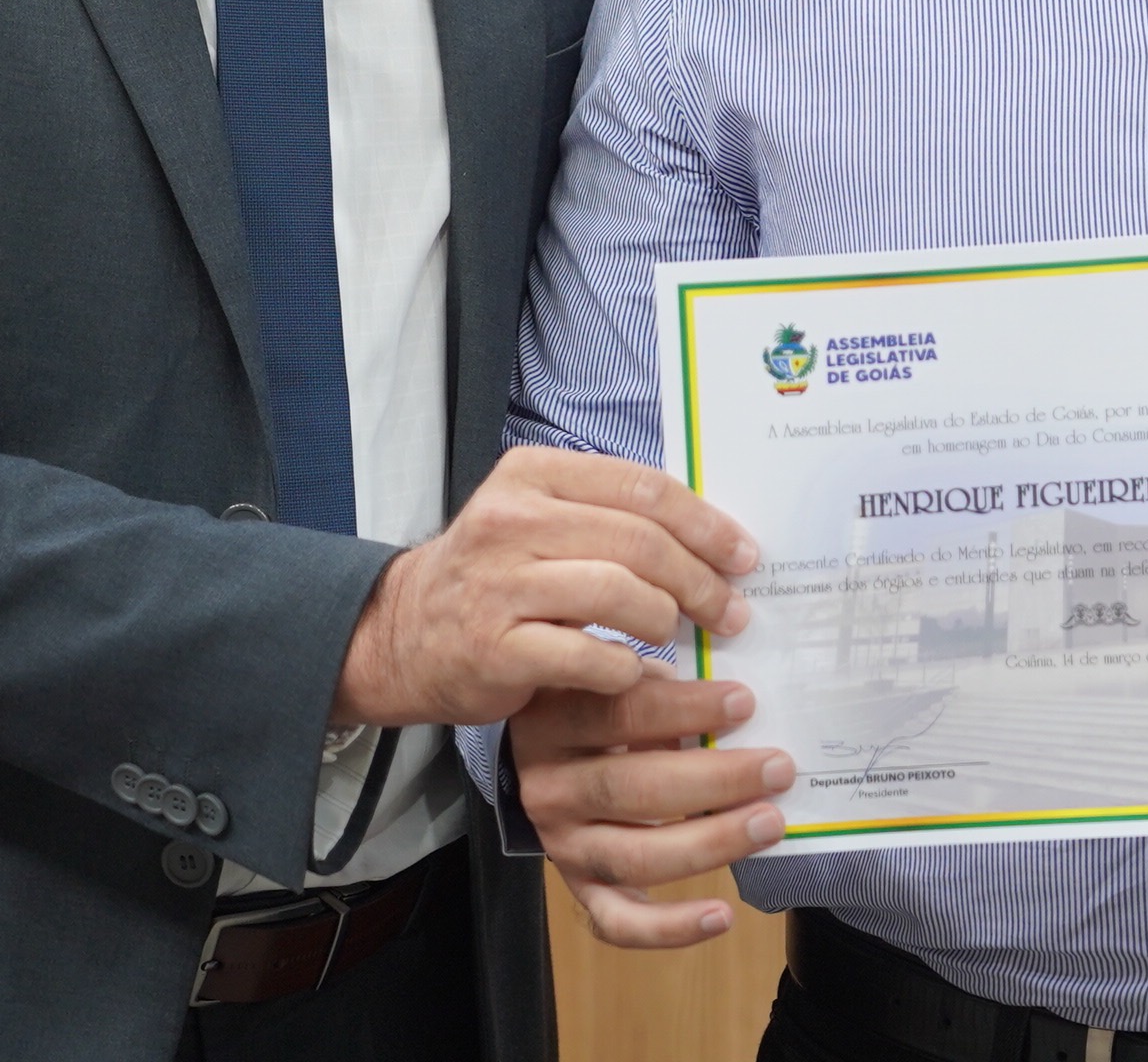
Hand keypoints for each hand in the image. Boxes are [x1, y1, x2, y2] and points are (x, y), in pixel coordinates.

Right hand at [333, 446, 760, 728]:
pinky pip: (586, 655)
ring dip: (666, 618)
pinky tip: (636, 672)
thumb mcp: (542, 521)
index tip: (743, 554)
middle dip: (699, 578)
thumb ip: (611, 515)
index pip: (642, 487)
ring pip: (617, 592)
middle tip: (730, 609)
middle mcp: (510, 520)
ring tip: (680, 635)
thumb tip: (714, 536)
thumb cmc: (496, 577)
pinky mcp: (494, 648)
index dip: (704, 522)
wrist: (404, 635)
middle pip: (639, 540)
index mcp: (533, 474)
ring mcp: (498, 585)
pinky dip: (625, 667)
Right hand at [519, 676, 796, 948]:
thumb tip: (735, 696)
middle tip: (778, 768)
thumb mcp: (615, 676)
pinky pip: (618, 921)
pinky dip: (669, 928)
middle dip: (715, 781)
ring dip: (710, 845)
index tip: (746, 703)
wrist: (540, 759)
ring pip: (634, 858)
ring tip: (770, 825)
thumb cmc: (598, 704)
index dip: (685, 709)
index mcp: (553, 722)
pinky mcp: (579, 888)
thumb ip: (659, 680)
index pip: (620, 715)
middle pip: (631, 790)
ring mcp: (562, 845)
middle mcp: (550, 789)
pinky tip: (722, 915)